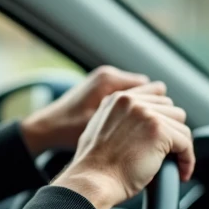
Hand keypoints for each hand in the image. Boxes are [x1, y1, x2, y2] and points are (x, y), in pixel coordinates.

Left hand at [19, 66, 150, 155]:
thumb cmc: (69, 131)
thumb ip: (131, 122)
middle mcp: (108, 76)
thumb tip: (162, 123)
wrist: (45, 128)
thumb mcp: (103, 129)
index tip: (163, 130)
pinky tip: (127, 129)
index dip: (161, 112)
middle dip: (155, 111)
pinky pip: (127, 99)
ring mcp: (104, 81)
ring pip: (140, 97)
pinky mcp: (100, 90)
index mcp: (110, 80)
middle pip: (149, 92)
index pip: (154, 90)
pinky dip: (131, 112)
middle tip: (155, 132)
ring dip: (144, 113)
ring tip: (142, 132)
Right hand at [52, 83, 195, 208]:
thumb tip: (138, 127)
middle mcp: (132, 102)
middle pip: (170, 109)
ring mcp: (147, 115)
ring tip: (175, 163)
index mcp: (117, 99)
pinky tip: (182, 173)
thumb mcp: (98, 130)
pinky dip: (188, 160)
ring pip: (181, 126)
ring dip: (180, 146)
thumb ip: (118, 120)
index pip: (155, 98)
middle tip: (168, 153)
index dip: (162, 118)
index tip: (164, 136)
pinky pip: (186, 144)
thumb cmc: (93, 167)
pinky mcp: (159, 131)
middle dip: (172, 132)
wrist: (92, 181)